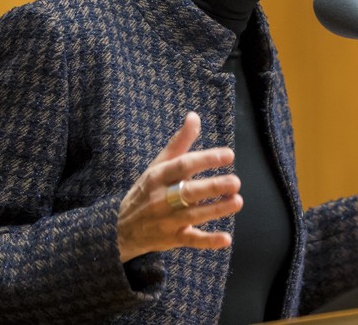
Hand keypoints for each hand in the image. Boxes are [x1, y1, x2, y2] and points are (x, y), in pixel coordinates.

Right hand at [117, 112, 242, 261]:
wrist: (119, 228)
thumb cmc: (147, 190)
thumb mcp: (158, 165)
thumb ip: (180, 142)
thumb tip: (194, 116)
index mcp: (159, 176)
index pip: (184, 165)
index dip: (206, 159)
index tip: (229, 155)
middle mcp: (161, 198)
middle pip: (189, 191)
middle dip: (213, 186)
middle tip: (236, 182)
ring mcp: (167, 220)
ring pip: (194, 215)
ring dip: (216, 210)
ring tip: (237, 201)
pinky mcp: (172, 239)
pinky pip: (191, 241)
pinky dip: (208, 241)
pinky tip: (226, 239)